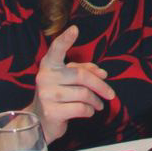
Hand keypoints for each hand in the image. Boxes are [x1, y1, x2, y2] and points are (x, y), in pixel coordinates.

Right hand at [29, 26, 114, 144]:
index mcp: (49, 66)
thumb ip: (84, 71)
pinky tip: (87, 111)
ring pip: (84, 94)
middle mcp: (44, 77)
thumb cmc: (59, 95)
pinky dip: (89, 111)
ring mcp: (46, 95)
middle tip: (111, 94)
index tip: (75, 29)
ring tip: (98, 104)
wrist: (41, 121)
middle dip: (101, 86)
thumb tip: (103, 73)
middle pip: (82, 76)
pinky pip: (81, 108)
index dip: (65, 40)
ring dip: (96, 101)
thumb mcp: (68, 80)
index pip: (56, 50)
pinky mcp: (51, 112)